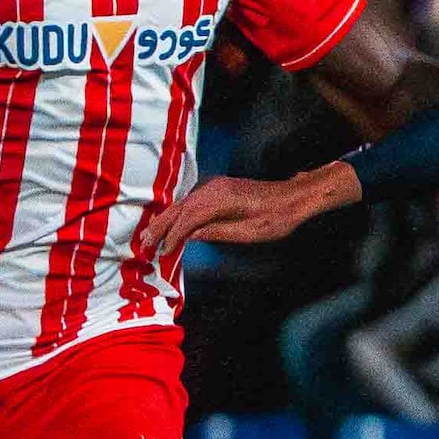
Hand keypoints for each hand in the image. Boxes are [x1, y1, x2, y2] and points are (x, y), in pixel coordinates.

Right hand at [145, 158, 358, 263]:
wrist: (294, 198)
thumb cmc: (277, 218)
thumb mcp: (248, 232)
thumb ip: (217, 232)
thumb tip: (190, 236)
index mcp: (221, 198)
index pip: (188, 218)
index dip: (173, 235)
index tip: (162, 251)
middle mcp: (214, 188)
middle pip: (180, 208)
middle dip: (161, 227)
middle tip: (144, 244)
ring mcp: (215, 187)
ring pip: (183, 205)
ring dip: (166, 221)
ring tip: (150, 237)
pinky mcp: (218, 190)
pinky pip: (191, 203)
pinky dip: (178, 215)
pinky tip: (170, 226)